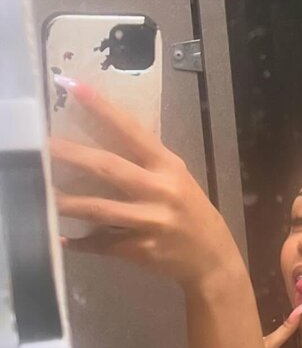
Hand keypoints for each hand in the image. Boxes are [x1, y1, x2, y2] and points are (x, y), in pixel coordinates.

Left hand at [49, 80, 240, 287]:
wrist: (213, 261)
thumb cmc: (193, 215)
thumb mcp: (178, 181)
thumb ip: (147, 164)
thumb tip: (104, 145)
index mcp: (168, 167)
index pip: (131, 130)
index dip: (102, 108)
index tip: (73, 86)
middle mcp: (160, 190)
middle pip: (108, 168)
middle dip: (72, 155)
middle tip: (41, 146)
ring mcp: (152, 221)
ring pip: (100, 209)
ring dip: (68, 203)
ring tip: (41, 196)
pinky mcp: (144, 249)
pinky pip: (105, 244)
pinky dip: (83, 243)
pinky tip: (63, 239)